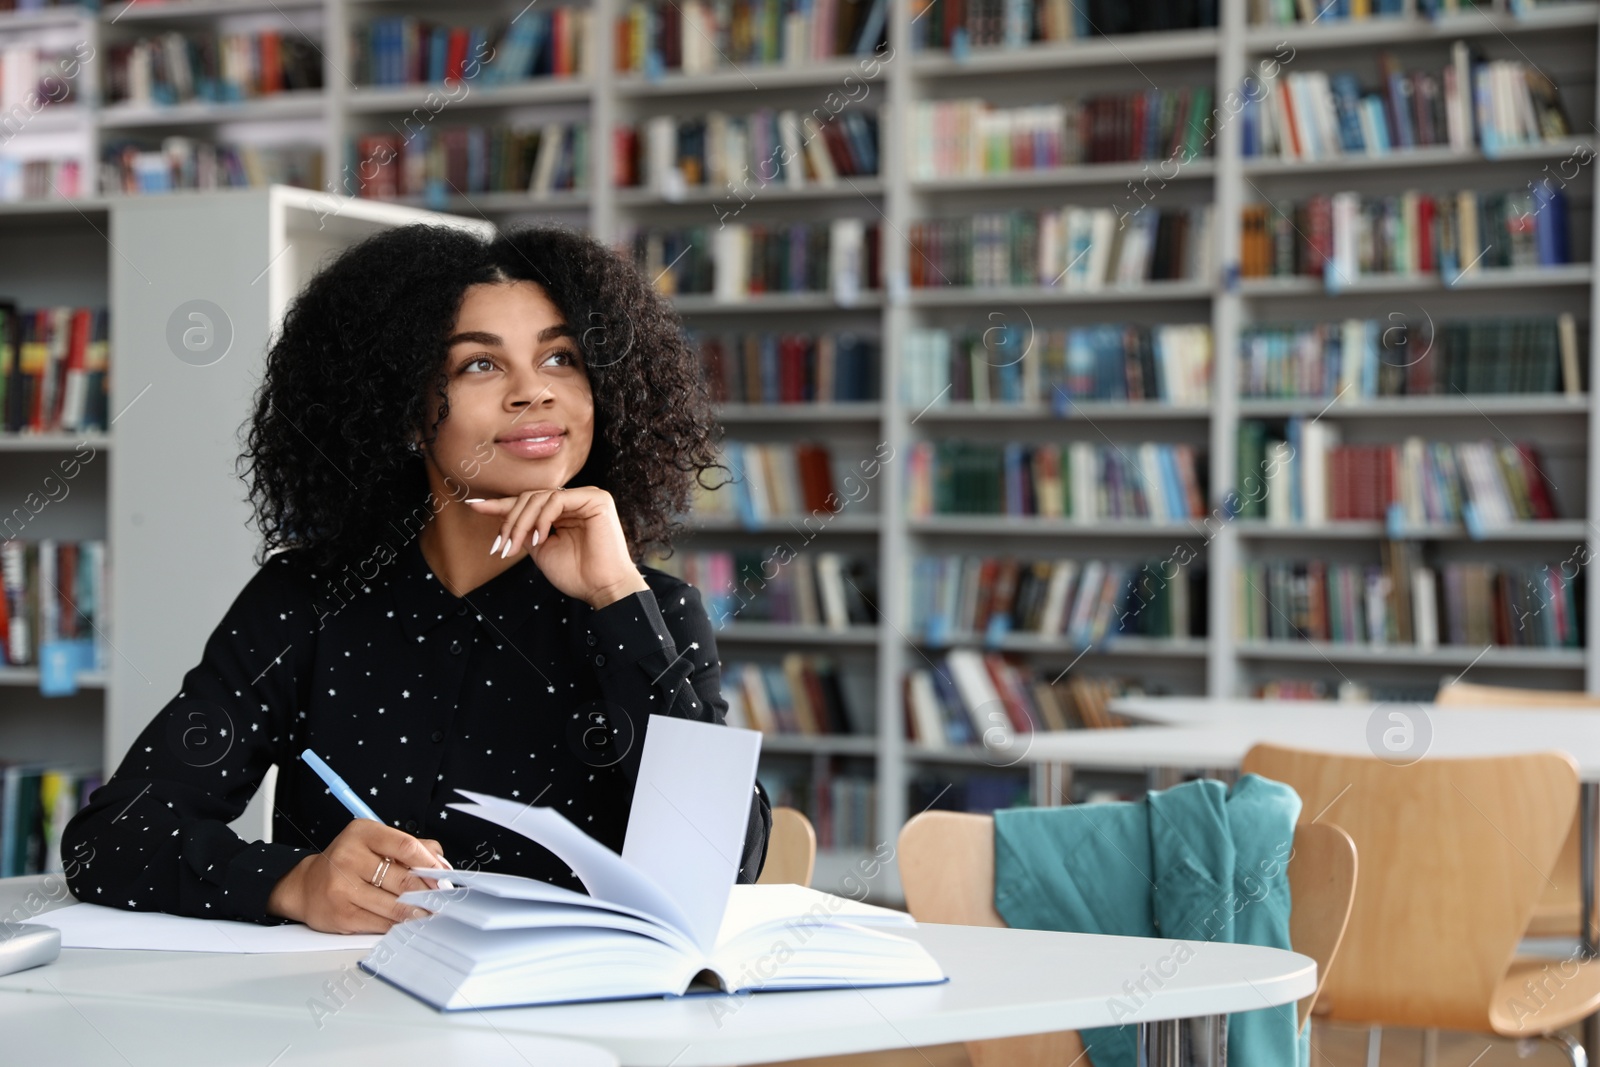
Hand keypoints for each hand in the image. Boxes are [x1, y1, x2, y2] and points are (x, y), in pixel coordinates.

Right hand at [265, 820, 450, 933]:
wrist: (305, 886)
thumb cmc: (348, 862)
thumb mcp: (375, 842)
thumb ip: (410, 847)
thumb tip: (441, 864)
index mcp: (362, 833)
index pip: (406, 846)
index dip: (430, 864)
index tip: (444, 877)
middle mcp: (349, 857)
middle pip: (403, 879)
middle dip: (428, 893)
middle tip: (442, 900)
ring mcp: (343, 887)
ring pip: (394, 905)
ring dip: (418, 912)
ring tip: (431, 913)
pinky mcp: (342, 914)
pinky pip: (381, 922)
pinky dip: (399, 924)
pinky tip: (409, 923)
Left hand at [466, 487, 650, 608]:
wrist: (602, 589)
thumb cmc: (576, 574)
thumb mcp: (541, 550)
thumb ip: (525, 531)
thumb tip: (501, 517)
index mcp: (564, 512)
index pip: (529, 503)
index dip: (501, 505)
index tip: (475, 505)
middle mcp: (575, 500)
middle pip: (530, 498)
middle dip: (509, 521)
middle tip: (500, 547)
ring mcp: (586, 497)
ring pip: (540, 497)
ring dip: (521, 523)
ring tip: (514, 547)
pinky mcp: (596, 498)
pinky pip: (556, 500)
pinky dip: (541, 519)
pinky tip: (539, 538)